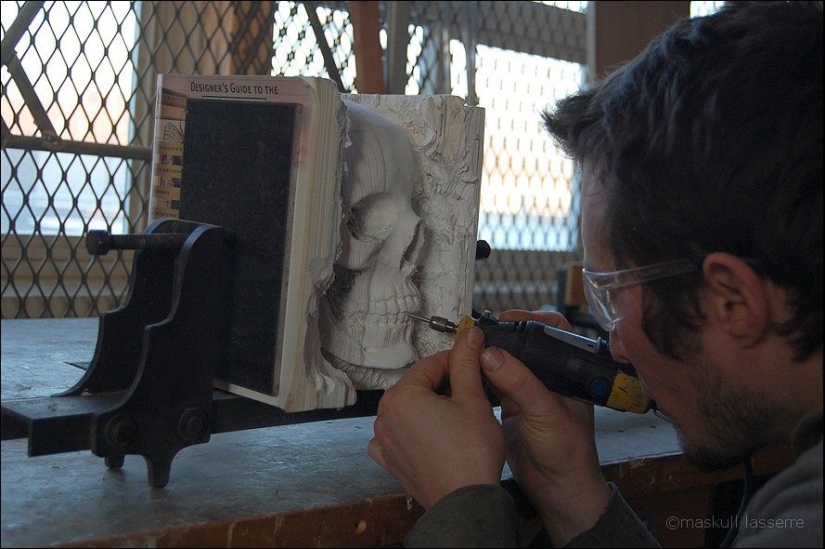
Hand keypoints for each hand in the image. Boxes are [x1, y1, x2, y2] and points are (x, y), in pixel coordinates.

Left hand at [368, 327, 505, 508]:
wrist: (465, 503)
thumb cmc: (470, 454)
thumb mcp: (473, 399)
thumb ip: (466, 363)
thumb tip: (469, 334)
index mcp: (401, 396)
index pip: (432, 363)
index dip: (458, 360)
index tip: (475, 362)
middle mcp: (384, 415)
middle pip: (418, 385)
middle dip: (444, 385)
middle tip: (472, 393)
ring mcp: (384, 439)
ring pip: (410, 408)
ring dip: (431, 407)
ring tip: (458, 417)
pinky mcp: (389, 459)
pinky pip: (399, 433)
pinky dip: (415, 429)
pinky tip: (434, 435)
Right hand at [482, 310, 610, 545]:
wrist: (558, 492)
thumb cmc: (568, 453)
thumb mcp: (547, 413)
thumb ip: (521, 383)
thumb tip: (492, 355)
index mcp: (568, 371)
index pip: (554, 331)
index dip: (532, 320)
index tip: (507, 319)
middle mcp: (548, 377)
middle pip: (524, 344)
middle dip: (502, 337)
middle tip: (481, 333)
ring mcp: (528, 392)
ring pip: (506, 363)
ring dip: (488, 357)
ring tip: (469, 351)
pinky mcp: (511, 408)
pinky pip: (493, 385)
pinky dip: (479, 378)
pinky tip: (466, 374)